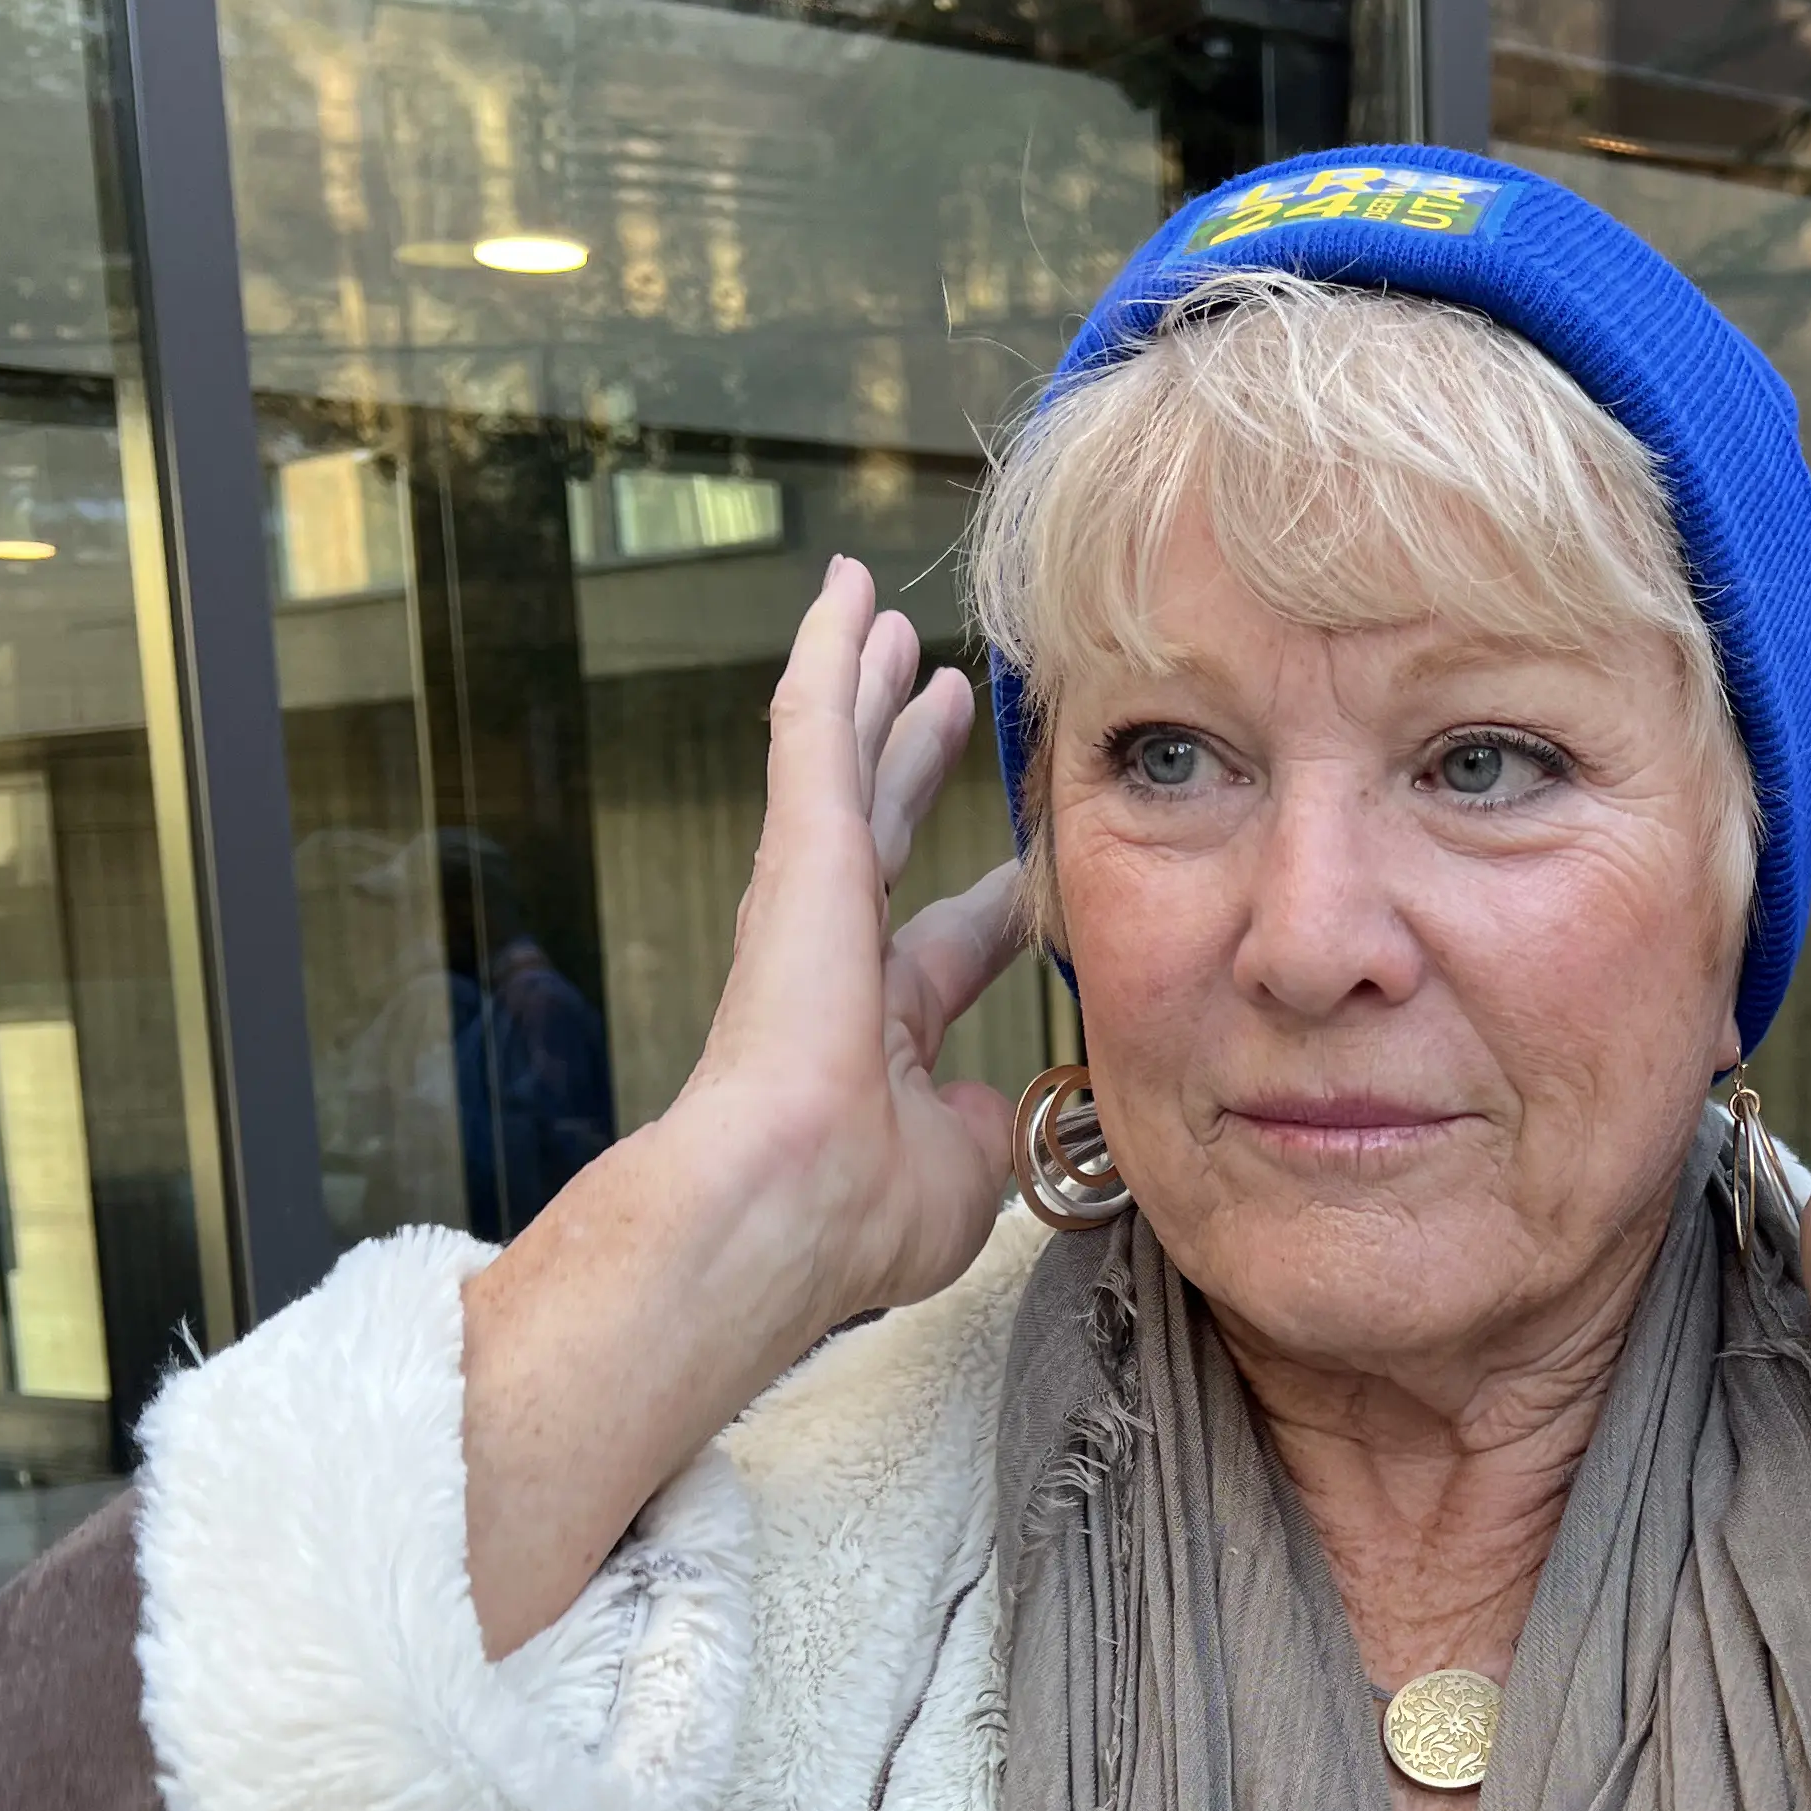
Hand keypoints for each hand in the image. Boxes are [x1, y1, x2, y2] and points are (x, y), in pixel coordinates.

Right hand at [671, 554, 1025, 1326]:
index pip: (947, 948)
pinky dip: (827, 658)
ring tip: (880, 619)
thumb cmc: (857, 1214)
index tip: (1026, 884)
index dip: (991, 910)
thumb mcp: (960, 1172)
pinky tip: (843, 597)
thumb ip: (983, 1127)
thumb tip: (1000, 1108)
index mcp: (879, 1032)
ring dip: (862, 688)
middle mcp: (833, 956)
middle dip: (910, 762)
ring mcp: (809, 897)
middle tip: (940, 693)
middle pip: (884, 827)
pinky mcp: (800, 849)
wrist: (784, 1206)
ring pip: (839, 760)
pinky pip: (814, 728)